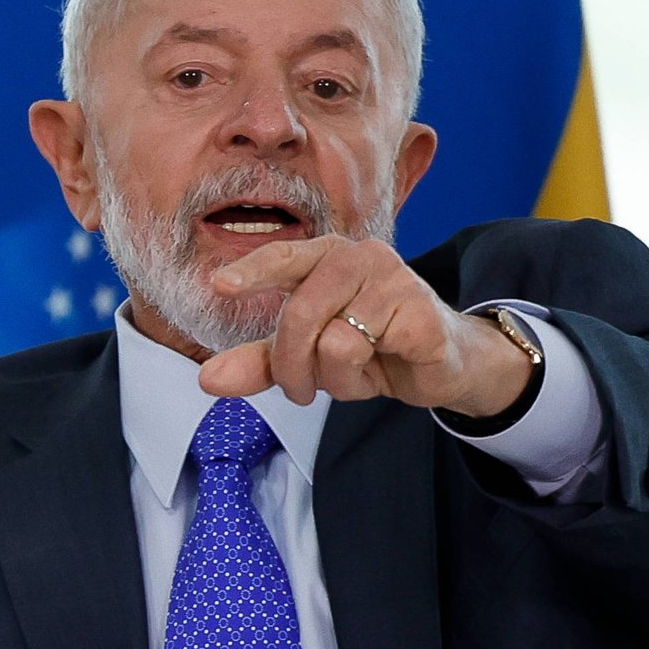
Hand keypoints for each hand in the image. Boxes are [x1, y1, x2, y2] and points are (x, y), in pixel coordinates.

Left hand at [197, 235, 533, 414]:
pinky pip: (362, 352)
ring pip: (331, 341)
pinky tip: (383, 369)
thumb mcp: (309, 356)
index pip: (283, 257)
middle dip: (291, 365)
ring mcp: (394, 279)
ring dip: (331, 378)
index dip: (252, 272)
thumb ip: (260, 361)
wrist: (441, 365)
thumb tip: (207, 378)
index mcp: (328, 256)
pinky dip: (360, 378)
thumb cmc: (370, 348)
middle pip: (299, 314)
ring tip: (352, 377)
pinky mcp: (418, 311)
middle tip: (299, 392)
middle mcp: (360, 257)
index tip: (221, 285)